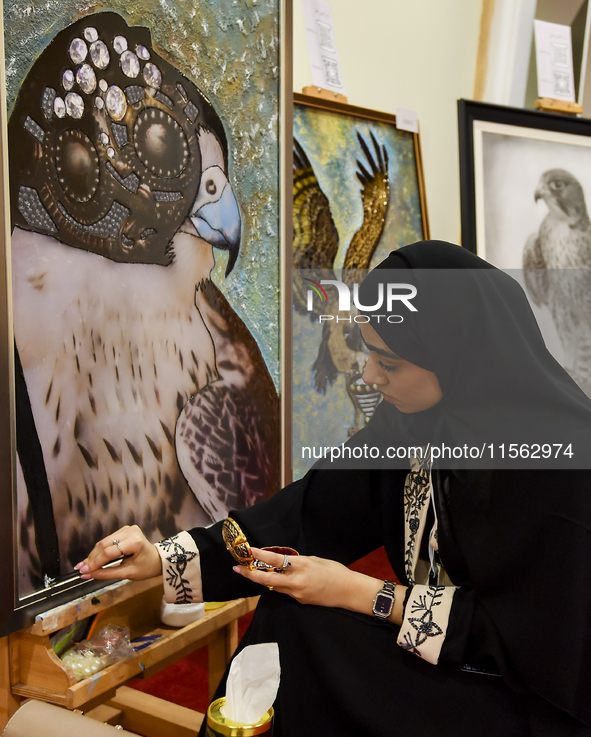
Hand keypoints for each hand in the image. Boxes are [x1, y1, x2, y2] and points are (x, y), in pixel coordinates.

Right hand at [75, 525, 161, 580]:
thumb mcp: (127, 574)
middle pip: (105, 545)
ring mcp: (127, 529)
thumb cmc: (146, 568)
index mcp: (134, 541)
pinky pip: (108, 540)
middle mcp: (130, 531)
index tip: (83, 572)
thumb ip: (106, 573)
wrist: (157, 559)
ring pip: (104, 542)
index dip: (95, 562)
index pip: (109, 552)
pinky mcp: (124, 530)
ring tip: (84, 566)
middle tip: (81, 569)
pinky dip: (100, 550)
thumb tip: (87, 575)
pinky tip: (92, 559)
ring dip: (94, 554)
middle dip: (92, 558)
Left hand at [233, 547, 383, 611]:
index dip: (260, 555)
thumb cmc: (335, 571)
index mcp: (302, 567)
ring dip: (263, 579)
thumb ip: (298, 561)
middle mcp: (296, 582)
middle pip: (266, 580)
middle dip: (249, 574)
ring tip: (251, 571)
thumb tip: (283, 561)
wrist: (349, 592)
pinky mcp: (300, 601)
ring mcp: (297, 594)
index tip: (248, 550)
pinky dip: (278, 585)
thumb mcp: (316, 560)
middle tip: (236, 568)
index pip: (276, 561)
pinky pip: (284, 592)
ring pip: (273, 587)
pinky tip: (276, 579)